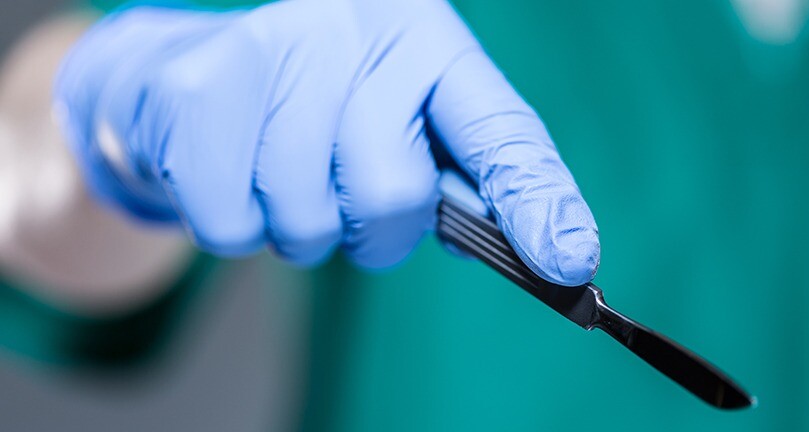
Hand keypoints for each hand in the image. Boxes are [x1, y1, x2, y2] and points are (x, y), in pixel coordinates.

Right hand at [55, 0, 599, 284]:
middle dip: (370, 230)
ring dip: (299, 228)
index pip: (498, 129)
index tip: (567, 261)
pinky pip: (235, 227)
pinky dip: (238, 227)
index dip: (536, 199)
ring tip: (282, 177)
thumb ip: (460, 182)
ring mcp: (278, 49)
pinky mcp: (202, 86)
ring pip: (309, 220)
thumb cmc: (318, 111)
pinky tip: (233, 174)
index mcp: (425, 41)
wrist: (193, 75)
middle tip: (343, 196)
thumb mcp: (397, 126)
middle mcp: (358, 29)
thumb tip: (546, 252)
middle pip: (392, 195)